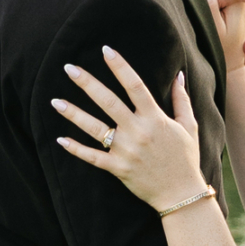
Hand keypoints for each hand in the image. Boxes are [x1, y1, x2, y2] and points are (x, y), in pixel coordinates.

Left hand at [54, 46, 212, 216]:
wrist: (182, 195)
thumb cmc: (186, 158)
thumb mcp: (189, 126)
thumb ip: (182, 99)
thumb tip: (179, 74)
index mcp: (155, 118)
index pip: (135, 85)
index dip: (120, 66)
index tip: (106, 50)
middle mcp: (138, 132)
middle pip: (108, 102)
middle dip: (87, 83)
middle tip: (68, 67)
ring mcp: (126, 151)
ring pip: (95, 128)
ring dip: (74, 114)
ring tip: (55, 101)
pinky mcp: (118, 168)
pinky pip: (93, 157)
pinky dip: (76, 149)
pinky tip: (60, 139)